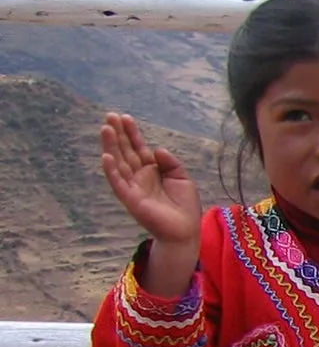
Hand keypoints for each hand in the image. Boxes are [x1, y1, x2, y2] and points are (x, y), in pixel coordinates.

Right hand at [98, 112, 201, 295]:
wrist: (185, 230)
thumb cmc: (184, 205)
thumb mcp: (182, 178)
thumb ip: (170, 163)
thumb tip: (156, 149)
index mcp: (151, 170)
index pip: (138, 148)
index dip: (132, 133)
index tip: (125, 117)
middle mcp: (139, 176)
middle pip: (126, 151)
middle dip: (118, 134)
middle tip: (110, 115)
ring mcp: (133, 187)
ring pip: (119, 162)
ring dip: (111, 146)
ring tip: (105, 129)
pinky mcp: (130, 199)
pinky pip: (118, 183)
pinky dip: (111, 170)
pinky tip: (106, 156)